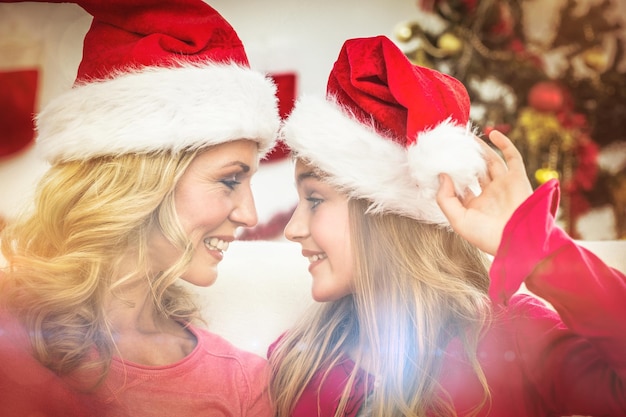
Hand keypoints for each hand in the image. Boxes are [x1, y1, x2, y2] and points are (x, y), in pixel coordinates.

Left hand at [436, 130, 532, 254]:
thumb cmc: (486, 235)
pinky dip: (504, 144)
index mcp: (475, 206)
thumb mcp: (458, 219)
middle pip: (475, 171)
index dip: (450, 175)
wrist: (517, 239)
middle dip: (465, 158)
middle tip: (453, 143)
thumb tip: (442, 175)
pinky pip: (512, 156)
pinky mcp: (518, 178)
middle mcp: (490, 194)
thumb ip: (445, 198)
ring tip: (467, 135)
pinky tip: (492, 133)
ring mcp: (504, 185)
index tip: (438, 162)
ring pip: (490, 161)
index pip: (460, 186)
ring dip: (480, 148)